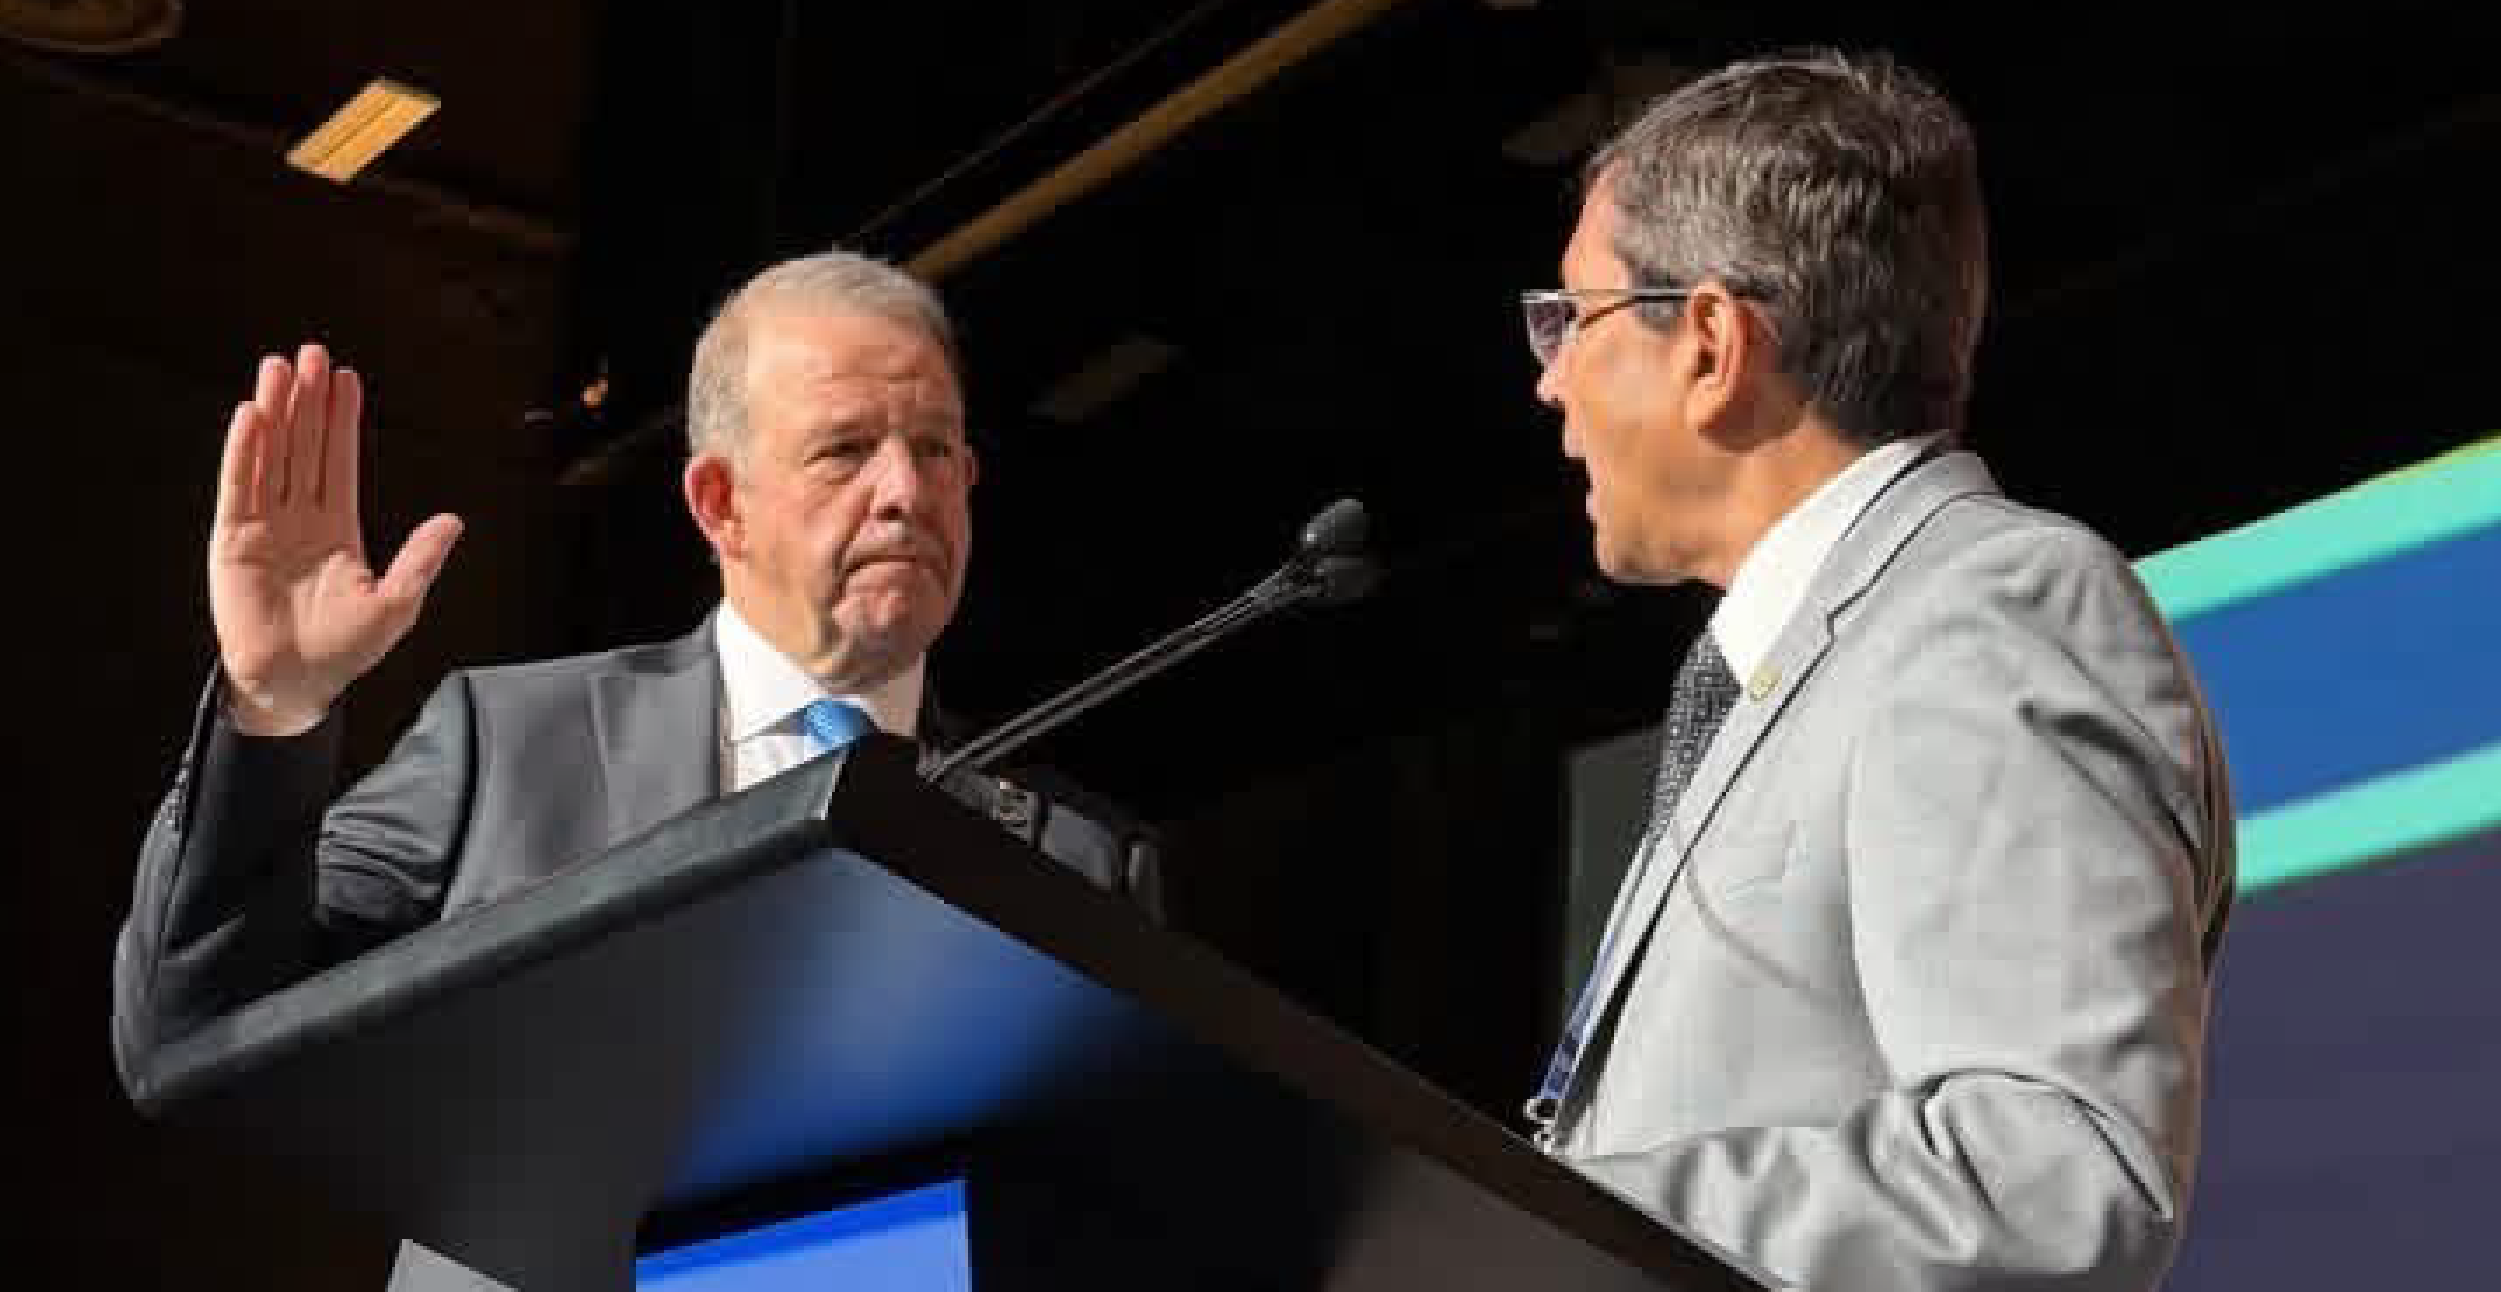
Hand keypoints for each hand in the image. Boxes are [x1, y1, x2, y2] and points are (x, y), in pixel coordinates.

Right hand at [209, 343, 462, 734]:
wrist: (295, 683)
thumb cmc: (344, 650)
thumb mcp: (396, 604)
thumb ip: (420, 560)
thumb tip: (453, 521)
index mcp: (338, 529)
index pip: (340, 462)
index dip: (342, 421)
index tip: (347, 379)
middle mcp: (300, 519)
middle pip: (304, 447)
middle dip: (309, 402)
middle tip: (313, 354)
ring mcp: (265, 526)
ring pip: (272, 457)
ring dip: (276, 413)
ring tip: (279, 369)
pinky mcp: (234, 541)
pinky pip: (240, 488)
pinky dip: (244, 453)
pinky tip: (251, 417)